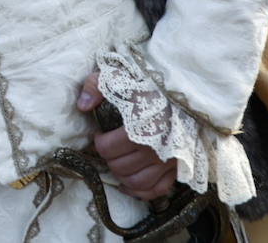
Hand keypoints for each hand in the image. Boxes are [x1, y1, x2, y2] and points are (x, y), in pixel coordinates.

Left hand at [78, 72, 178, 201]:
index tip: (100, 134)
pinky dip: (141, 192)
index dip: (99, 142)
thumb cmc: (150, 83)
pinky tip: (129, 185)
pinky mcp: (179, 167)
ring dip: (122, 176)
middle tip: (109, 147)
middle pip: (120, 167)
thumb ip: (96, 86)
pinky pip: (158, 189)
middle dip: (109, 158)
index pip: (107, 149)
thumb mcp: (119, 75)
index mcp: (140, 127)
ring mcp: (169, 160)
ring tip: (118, 162)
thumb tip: (82, 106)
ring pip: (137, 182)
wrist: (185, 90)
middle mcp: (155, 149)